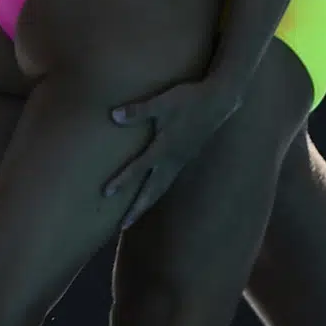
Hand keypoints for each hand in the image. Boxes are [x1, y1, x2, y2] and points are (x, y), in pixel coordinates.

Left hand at [101, 73, 244, 226]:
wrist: (219, 101)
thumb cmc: (189, 100)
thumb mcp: (162, 102)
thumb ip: (139, 111)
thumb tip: (114, 116)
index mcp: (164, 148)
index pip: (138, 169)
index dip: (122, 181)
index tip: (106, 193)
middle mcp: (172, 159)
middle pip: (152, 190)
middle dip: (137, 208)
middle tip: (123, 225)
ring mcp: (181, 160)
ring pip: (162, 187)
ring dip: (148, 202)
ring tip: (136, 215)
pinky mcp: (187, 156)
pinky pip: (169, 179)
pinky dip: (159, 191)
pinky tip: (155, 191)